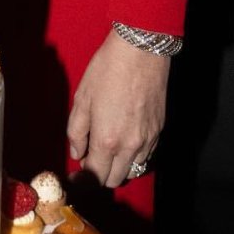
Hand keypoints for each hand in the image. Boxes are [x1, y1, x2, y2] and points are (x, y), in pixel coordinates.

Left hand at [66, 29, 168, 187]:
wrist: (141, 51)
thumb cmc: (108, 70)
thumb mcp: (82, 98)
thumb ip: (76, 131)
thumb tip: (77, 152)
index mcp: (106, 140)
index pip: (93, 176)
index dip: (81, 182)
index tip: (74, 180)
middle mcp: (129, 146)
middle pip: (115, 179)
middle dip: (99, 177)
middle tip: (89, 161)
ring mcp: (148, 140)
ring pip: (132, 170)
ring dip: (118, 168)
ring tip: (106, 152)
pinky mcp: (159, 131)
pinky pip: (146, 156)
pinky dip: (133, 157)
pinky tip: (123, 142)